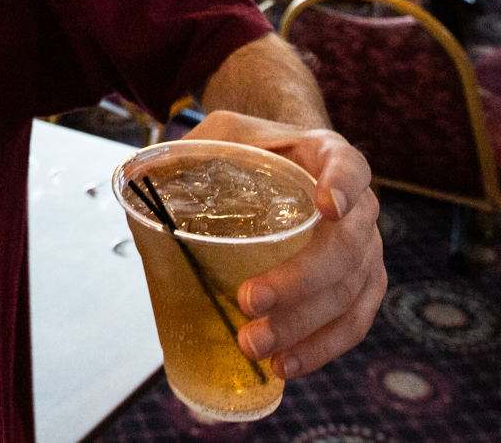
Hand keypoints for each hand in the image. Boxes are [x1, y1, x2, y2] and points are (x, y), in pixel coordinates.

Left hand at [181, 110, 384, 379]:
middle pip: (347, 246)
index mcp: (329, 158)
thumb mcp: (221, 135)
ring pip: (349, 293)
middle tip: (248, 301)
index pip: (352, 168)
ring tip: (253, 347)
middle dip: (299, 281)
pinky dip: (320, 349)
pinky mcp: (360, 289)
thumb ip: (187, 149)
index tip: (325, 206)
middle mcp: (359, 207)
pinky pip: (352, 324)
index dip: (344, 186)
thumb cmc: (251, 151)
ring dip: (304, 327)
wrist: (282, 167)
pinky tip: (284, 366)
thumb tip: (134, 178)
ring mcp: (366, 251)